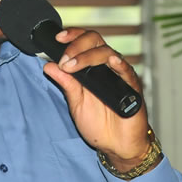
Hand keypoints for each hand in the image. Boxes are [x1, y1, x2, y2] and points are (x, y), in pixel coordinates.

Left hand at [43, 28, 151, 171]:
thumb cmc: (99, 124)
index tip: (58, 38)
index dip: (72, 35)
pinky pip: (127, 71)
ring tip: (72, 66)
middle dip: (76, 45)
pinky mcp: (132, 87)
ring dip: (87, 56)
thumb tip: (49, 66)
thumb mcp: (76, 103)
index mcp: (92, 67)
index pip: (84, 42)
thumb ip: (66, 84)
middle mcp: (106, 67)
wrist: (116, 145)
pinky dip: (119, 64)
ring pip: (107, 52)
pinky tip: (111, 61)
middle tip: (64, 61)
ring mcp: (120, 75)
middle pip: (95, 41)